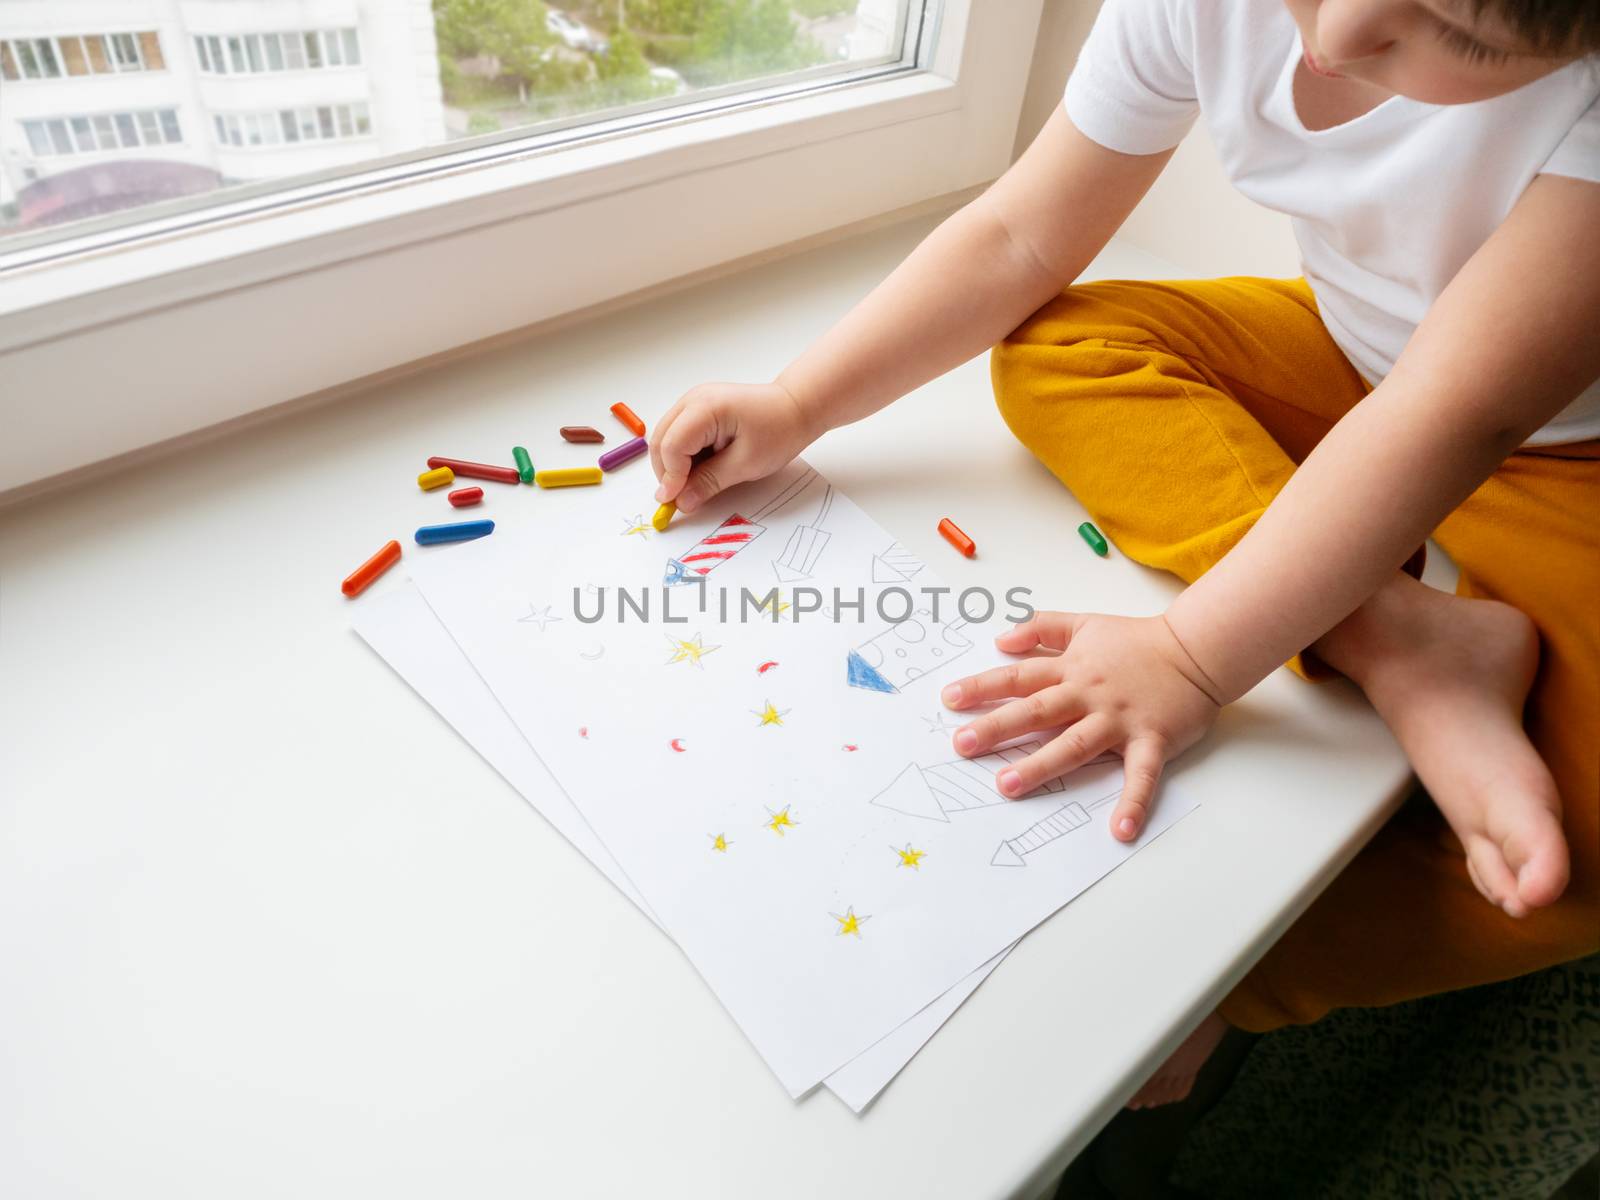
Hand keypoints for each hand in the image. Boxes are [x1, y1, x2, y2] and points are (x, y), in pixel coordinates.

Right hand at [650, 381, 818, 513]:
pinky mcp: (698, 408)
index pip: (671, 446)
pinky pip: (678, 434)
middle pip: (660, 440)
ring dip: (674, 465)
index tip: (676, 502)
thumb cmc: (778, 430)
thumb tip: (681, 501)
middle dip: (667, 472)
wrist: (795, 408)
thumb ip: (709, 482)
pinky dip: (683, 456)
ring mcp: (694, 401)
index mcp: (706, 408)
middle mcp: (694, 399)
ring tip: (696, 483)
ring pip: (666, 438)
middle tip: (681, 499)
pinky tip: (702, 468)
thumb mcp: (746, 464)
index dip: (671, 477)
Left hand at [941, 612, 1223, 841]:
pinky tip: (1120, 830)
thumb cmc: (1138, 640)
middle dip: (997, 728)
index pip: (1019, 677)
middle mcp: (1089, 695)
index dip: (983, 687)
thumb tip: (1000, 639)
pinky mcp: (1152, 741)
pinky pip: (1141, 776)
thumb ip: (1042, 628)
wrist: (1196, 650)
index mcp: (1072, 669)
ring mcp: (1119, 720)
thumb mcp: (1085, 623)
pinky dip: (1133, 803)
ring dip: (1041, 765)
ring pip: (1074, 744)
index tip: (949, 699)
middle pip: (1036, 711)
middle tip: (961, 745)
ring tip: (1008, 785)